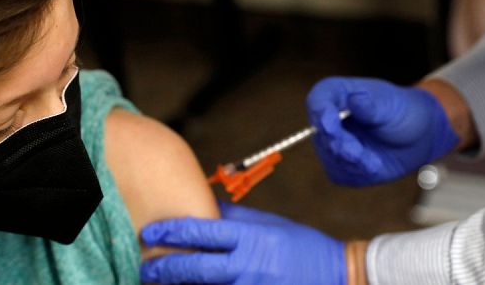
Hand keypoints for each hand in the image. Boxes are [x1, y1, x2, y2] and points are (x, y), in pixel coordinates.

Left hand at [139, 202, 344, 284]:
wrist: (339, 277)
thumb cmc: (303, 248)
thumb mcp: (271, 224)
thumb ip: (236, 218)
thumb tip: (204, 207)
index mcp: (252, 237)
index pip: (202, 232)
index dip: (172, 232)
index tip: (151, 232)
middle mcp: (249, 265)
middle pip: (195, 268)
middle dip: (165, 269)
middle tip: (145, 270)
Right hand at [306, 77, 459, 185]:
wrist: (418, 137)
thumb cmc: (403, 112)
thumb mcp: (391, 105)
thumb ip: (371, 105)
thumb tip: (355, 99)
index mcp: (337, 94)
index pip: (317, 100)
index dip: (320, 112)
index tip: (329, 125)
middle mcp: (328, 119)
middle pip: (321, 133)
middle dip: (339, 145)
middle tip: (357, 153)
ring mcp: (331, 143)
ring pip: (329, 157)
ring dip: (352, 163)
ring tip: (374, 162)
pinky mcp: (339, 165)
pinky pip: (340, 173)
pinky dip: (358, 173)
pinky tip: (374, 165)